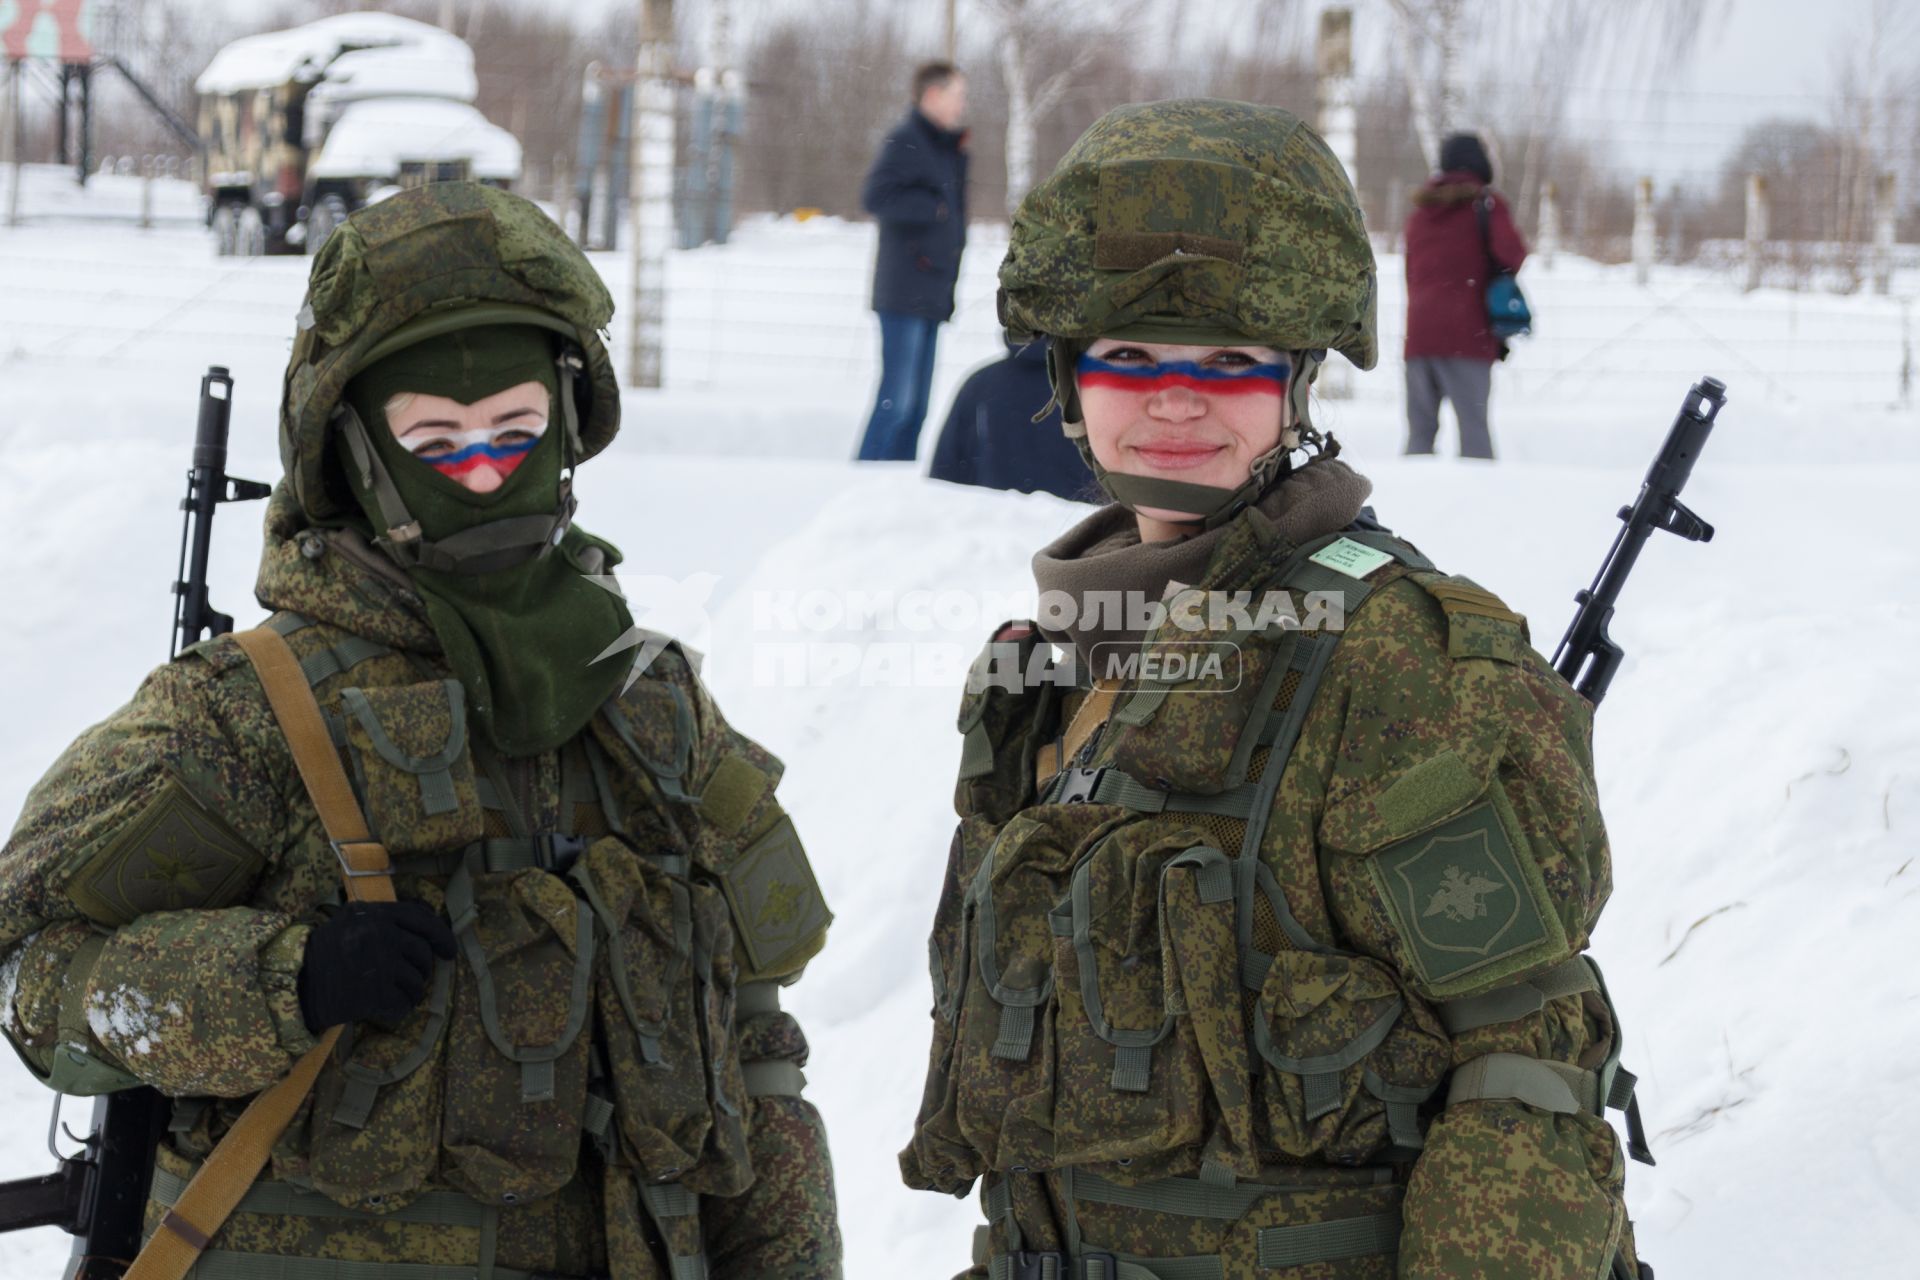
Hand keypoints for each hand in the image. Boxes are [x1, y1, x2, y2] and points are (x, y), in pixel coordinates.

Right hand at [297, 901, 456, 1032]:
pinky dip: (396, 1010)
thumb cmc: (323, 954)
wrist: (293, 984)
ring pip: (416, 982)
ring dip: (408, 993)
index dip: (441, 936)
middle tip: (408, 980)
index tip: (449, 952)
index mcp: (374, 913)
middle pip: (422, 953)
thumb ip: (385, 919)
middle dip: (421, 970)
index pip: (422, 919)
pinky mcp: (374, 992)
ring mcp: (379, 962)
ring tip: (389, 995)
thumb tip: (428, 923)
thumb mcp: (351, 921)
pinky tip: (382, 1009)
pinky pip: (402, 1004)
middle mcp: (380, 933)